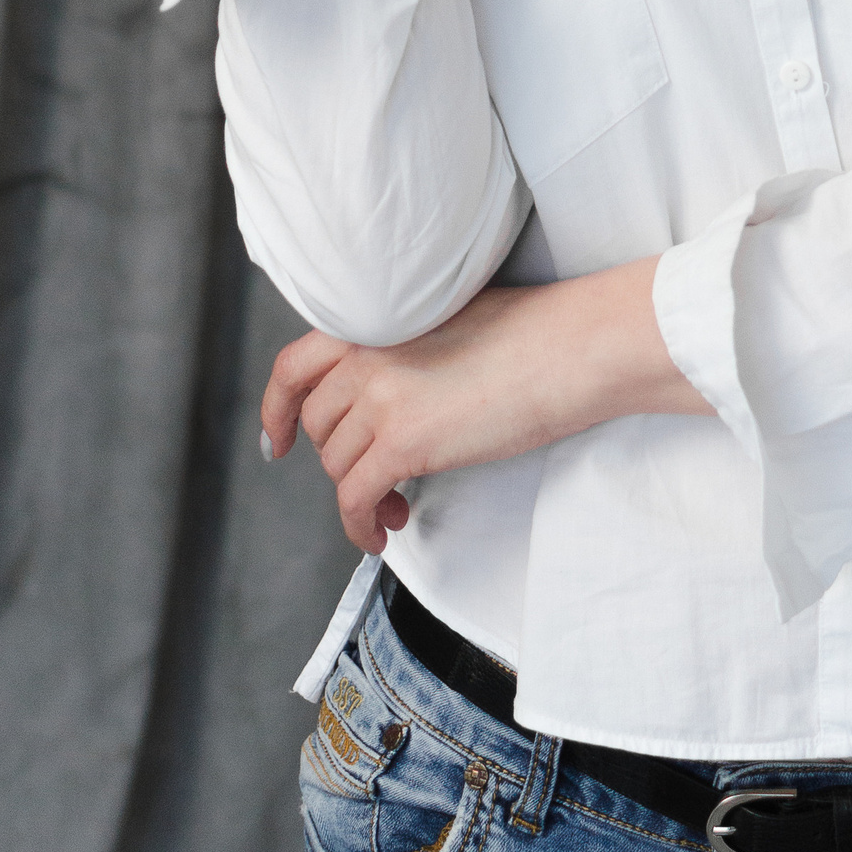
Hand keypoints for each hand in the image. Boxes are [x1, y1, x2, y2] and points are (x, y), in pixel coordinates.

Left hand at [259, 260, 713, 554]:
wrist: (572, 346)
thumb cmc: (534, 333)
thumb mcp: (449, 323)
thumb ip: (406, 350)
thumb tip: (393, 398)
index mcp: (375, 320)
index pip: (295, 365)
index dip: (278, 407)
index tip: (282, 439)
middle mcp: (365, 355)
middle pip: (322, 426)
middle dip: (343, 459)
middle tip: (376, 481)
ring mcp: (379, 397)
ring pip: (337, 465)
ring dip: (359, 495)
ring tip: (393, 508)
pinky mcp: (402, 442)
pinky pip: (354, 500)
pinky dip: (361, 525)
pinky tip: (385, 531)